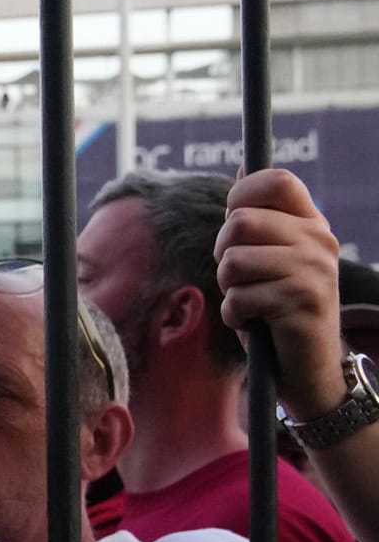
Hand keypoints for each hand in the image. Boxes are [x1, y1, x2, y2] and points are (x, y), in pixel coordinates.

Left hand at [215, 168, 344, 417]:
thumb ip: (258, 222)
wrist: (308, 368)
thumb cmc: (278, 310)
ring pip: (233, 261)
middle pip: (239, 223)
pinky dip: (235, 315)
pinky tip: (256, 322)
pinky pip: (238, 298)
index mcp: (311, 224)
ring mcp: (313, 270)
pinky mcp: (301, 302)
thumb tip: (241, 174)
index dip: (242, 195)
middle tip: (239, 277)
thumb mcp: (271, 259)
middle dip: (223, 253)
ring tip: (250, 300)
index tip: (233, 220)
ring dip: (228, 288)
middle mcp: (319, 241)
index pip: (277, 180)